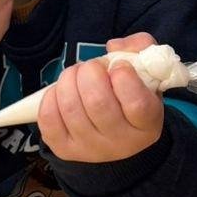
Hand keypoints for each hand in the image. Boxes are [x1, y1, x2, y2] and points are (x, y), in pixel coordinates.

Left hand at [36, 33, 164, 165]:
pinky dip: (51, 96)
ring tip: (76, 75)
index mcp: (147, 124)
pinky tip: (62, 91)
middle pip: (97, 102)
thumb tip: (114, 47)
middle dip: (90, 72)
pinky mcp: (66, 149)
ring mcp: (91, 149)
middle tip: (92, 67)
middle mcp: (121, 142)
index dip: (124, 76)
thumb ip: (140, 48)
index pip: (136, 103)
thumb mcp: (148, 71)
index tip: (119, 66)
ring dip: (69, 79)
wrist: (117, 133)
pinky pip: (48, 118)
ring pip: (70, 108)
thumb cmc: (132, 95)